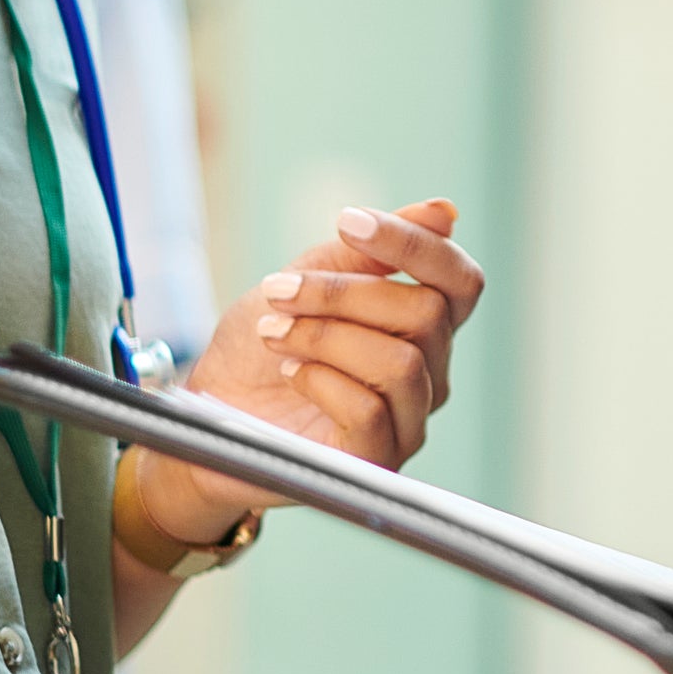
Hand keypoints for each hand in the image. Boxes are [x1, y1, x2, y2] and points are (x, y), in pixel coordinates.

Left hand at [154, 201, 486, 538]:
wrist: (212, 412)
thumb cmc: (260, 346)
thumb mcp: (304, 280)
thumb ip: (366, 253)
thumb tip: (443, 212)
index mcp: (422, 326)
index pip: (459, 281)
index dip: (415, 244)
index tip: (348, 221)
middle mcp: (429, 374)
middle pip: (427, 314)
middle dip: (343, 292)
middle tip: (279, 290)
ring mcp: (409, 421)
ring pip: (401, 362)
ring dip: (324, 336)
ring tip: (273, 333)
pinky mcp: (376, 461)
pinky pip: (371, 412)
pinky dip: (319, 380)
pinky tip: (289, 374)